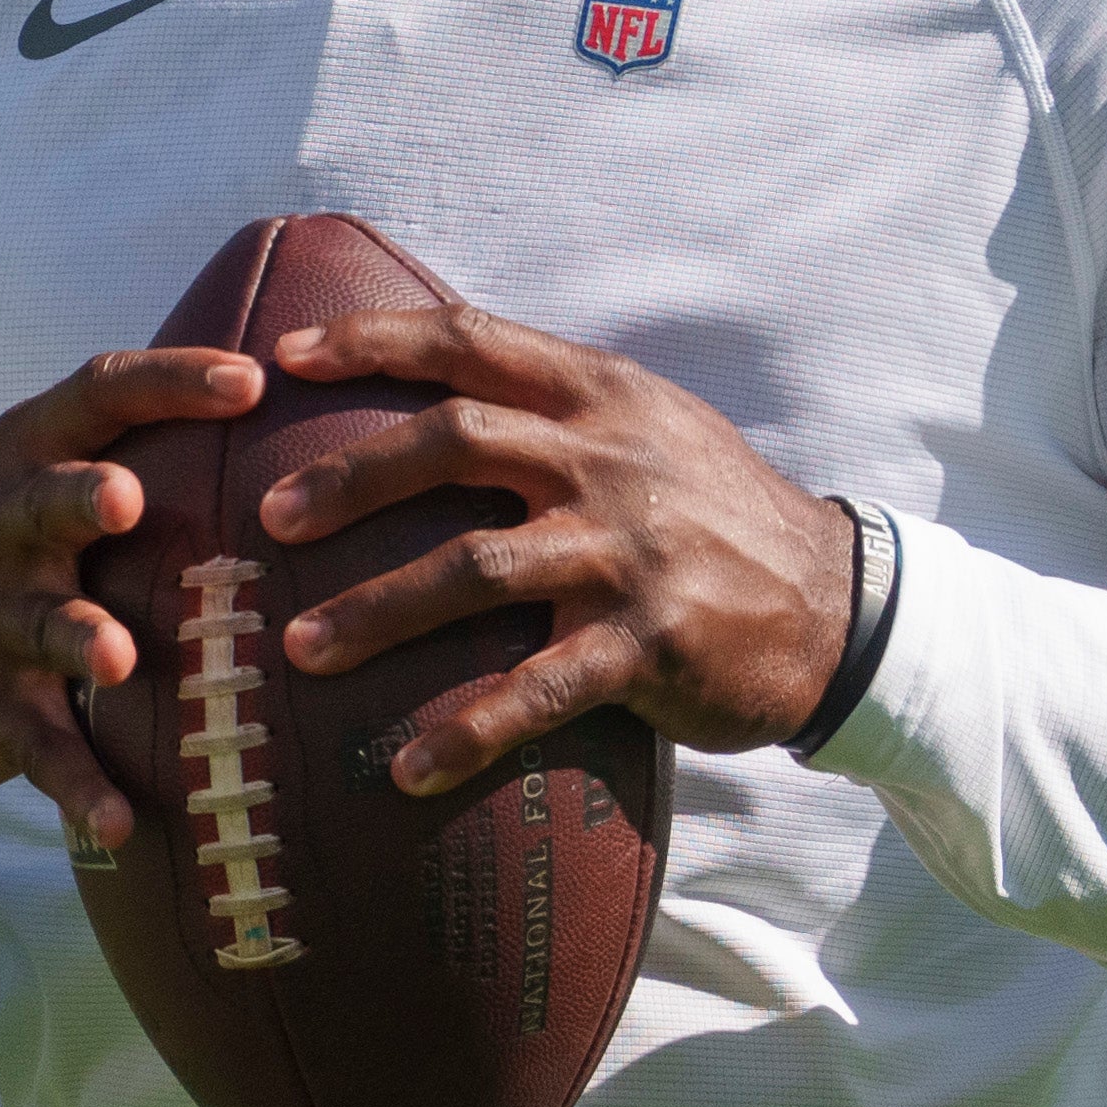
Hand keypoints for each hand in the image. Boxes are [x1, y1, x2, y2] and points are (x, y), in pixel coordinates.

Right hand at [0, 346, 265, 853]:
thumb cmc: (4, 543)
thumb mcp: (37, 473)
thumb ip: (132, 437)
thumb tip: (284, 382)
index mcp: (26, 454)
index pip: (96, 395)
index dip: (169, 382)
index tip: (250, 378)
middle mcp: (1, 527)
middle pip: (42, 504)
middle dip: (79, 499)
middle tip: (124, 500)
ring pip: (42, 626)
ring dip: (81, 639)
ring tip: (117, 659)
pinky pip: (39, 746)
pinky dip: (79, 784)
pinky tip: (120, 822)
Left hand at [255, 302, 854, 787]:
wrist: (837, 605)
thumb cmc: (716, 516)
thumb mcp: (651, 430)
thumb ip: (555, 409)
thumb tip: (431, 390)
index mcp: (602, 397)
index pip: (473, 341)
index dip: (374, 339)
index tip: (286, 353)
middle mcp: (611, 460)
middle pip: (456, 442)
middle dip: (351, 477)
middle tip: (269, 516)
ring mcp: (631, 551)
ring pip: (477, 568)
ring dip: (378, 610)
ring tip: (300, 648)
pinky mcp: (650, 644)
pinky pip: (538, 690)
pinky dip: (467, 730)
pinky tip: (407, 767)